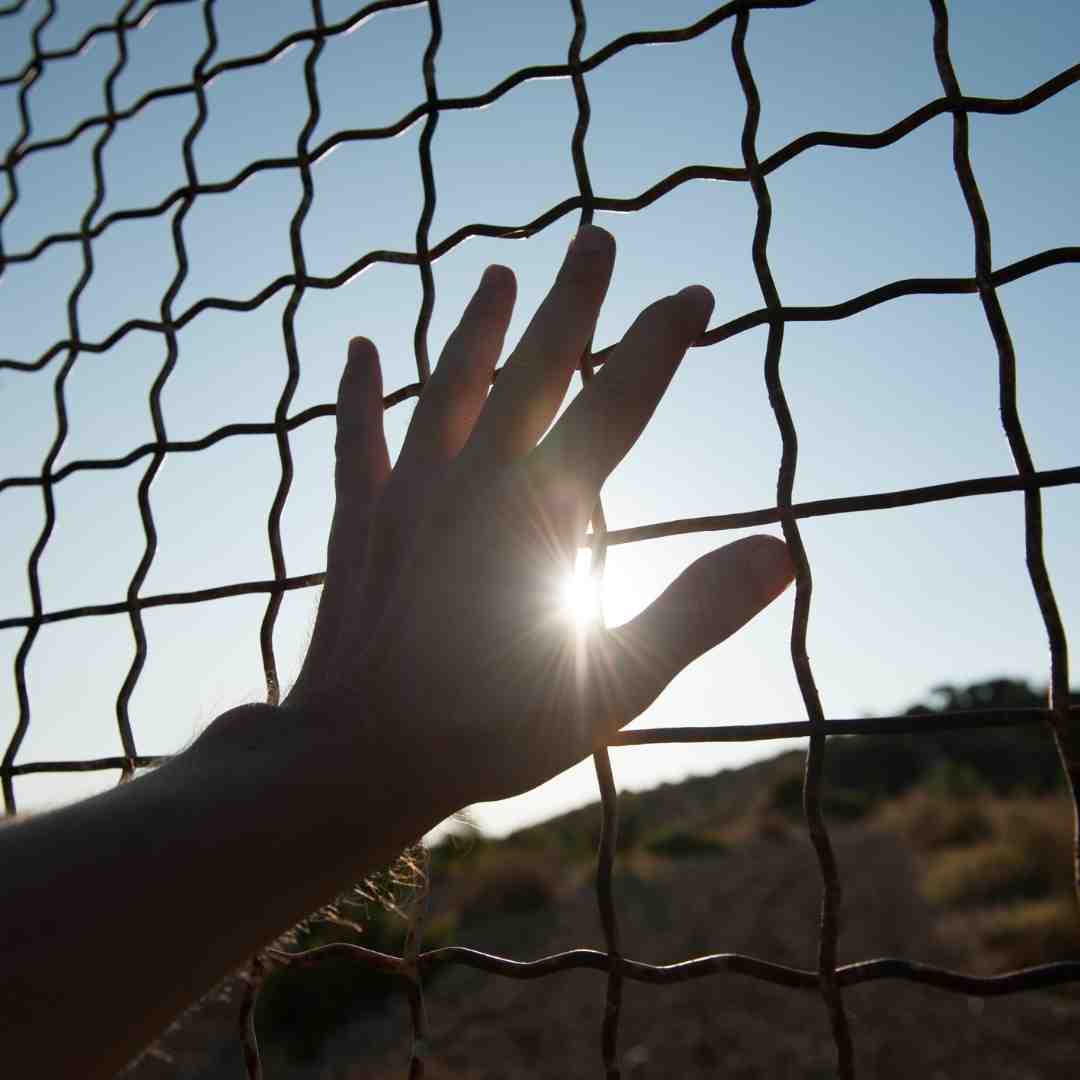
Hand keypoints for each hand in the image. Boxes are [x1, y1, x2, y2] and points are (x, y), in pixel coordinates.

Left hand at [287, 225, 792, 814]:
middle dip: (572, 301)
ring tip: (496, 273)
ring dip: (475, 327)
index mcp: (543, 513)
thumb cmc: (490, 731)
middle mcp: (474, 483)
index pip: (618, 405)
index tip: (694, 293)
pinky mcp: (359, 520)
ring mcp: (409, 495)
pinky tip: (359, 348)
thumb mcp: (615, 686)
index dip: (660, 342)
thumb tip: (782, 551)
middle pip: (532, 369)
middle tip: (595, 237)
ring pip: (447, 386)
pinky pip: (358, 439)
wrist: (360, 756)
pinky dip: (359, 393)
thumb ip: (696, 611)